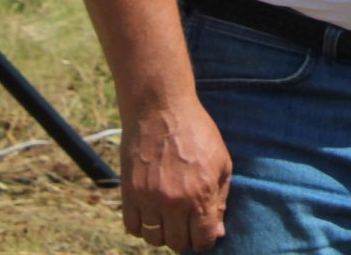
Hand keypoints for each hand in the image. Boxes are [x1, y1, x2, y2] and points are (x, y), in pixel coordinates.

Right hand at [119, 98, 230, 250]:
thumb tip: (218, 231)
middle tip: (186, 224)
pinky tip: (151, 213)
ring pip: (153, 239)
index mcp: (201, 194)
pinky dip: (142, 226)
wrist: (161, 109)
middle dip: (185, 238)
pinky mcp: (129, 192)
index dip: (206, 240)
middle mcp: (174, 201)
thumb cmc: (197, 132)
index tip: (203, 233)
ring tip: (169, 219)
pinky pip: (132, 226)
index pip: (203, 239)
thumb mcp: (222, 161)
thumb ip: (220, 199)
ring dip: (163, 233)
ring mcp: (149, 198)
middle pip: (177, 242)